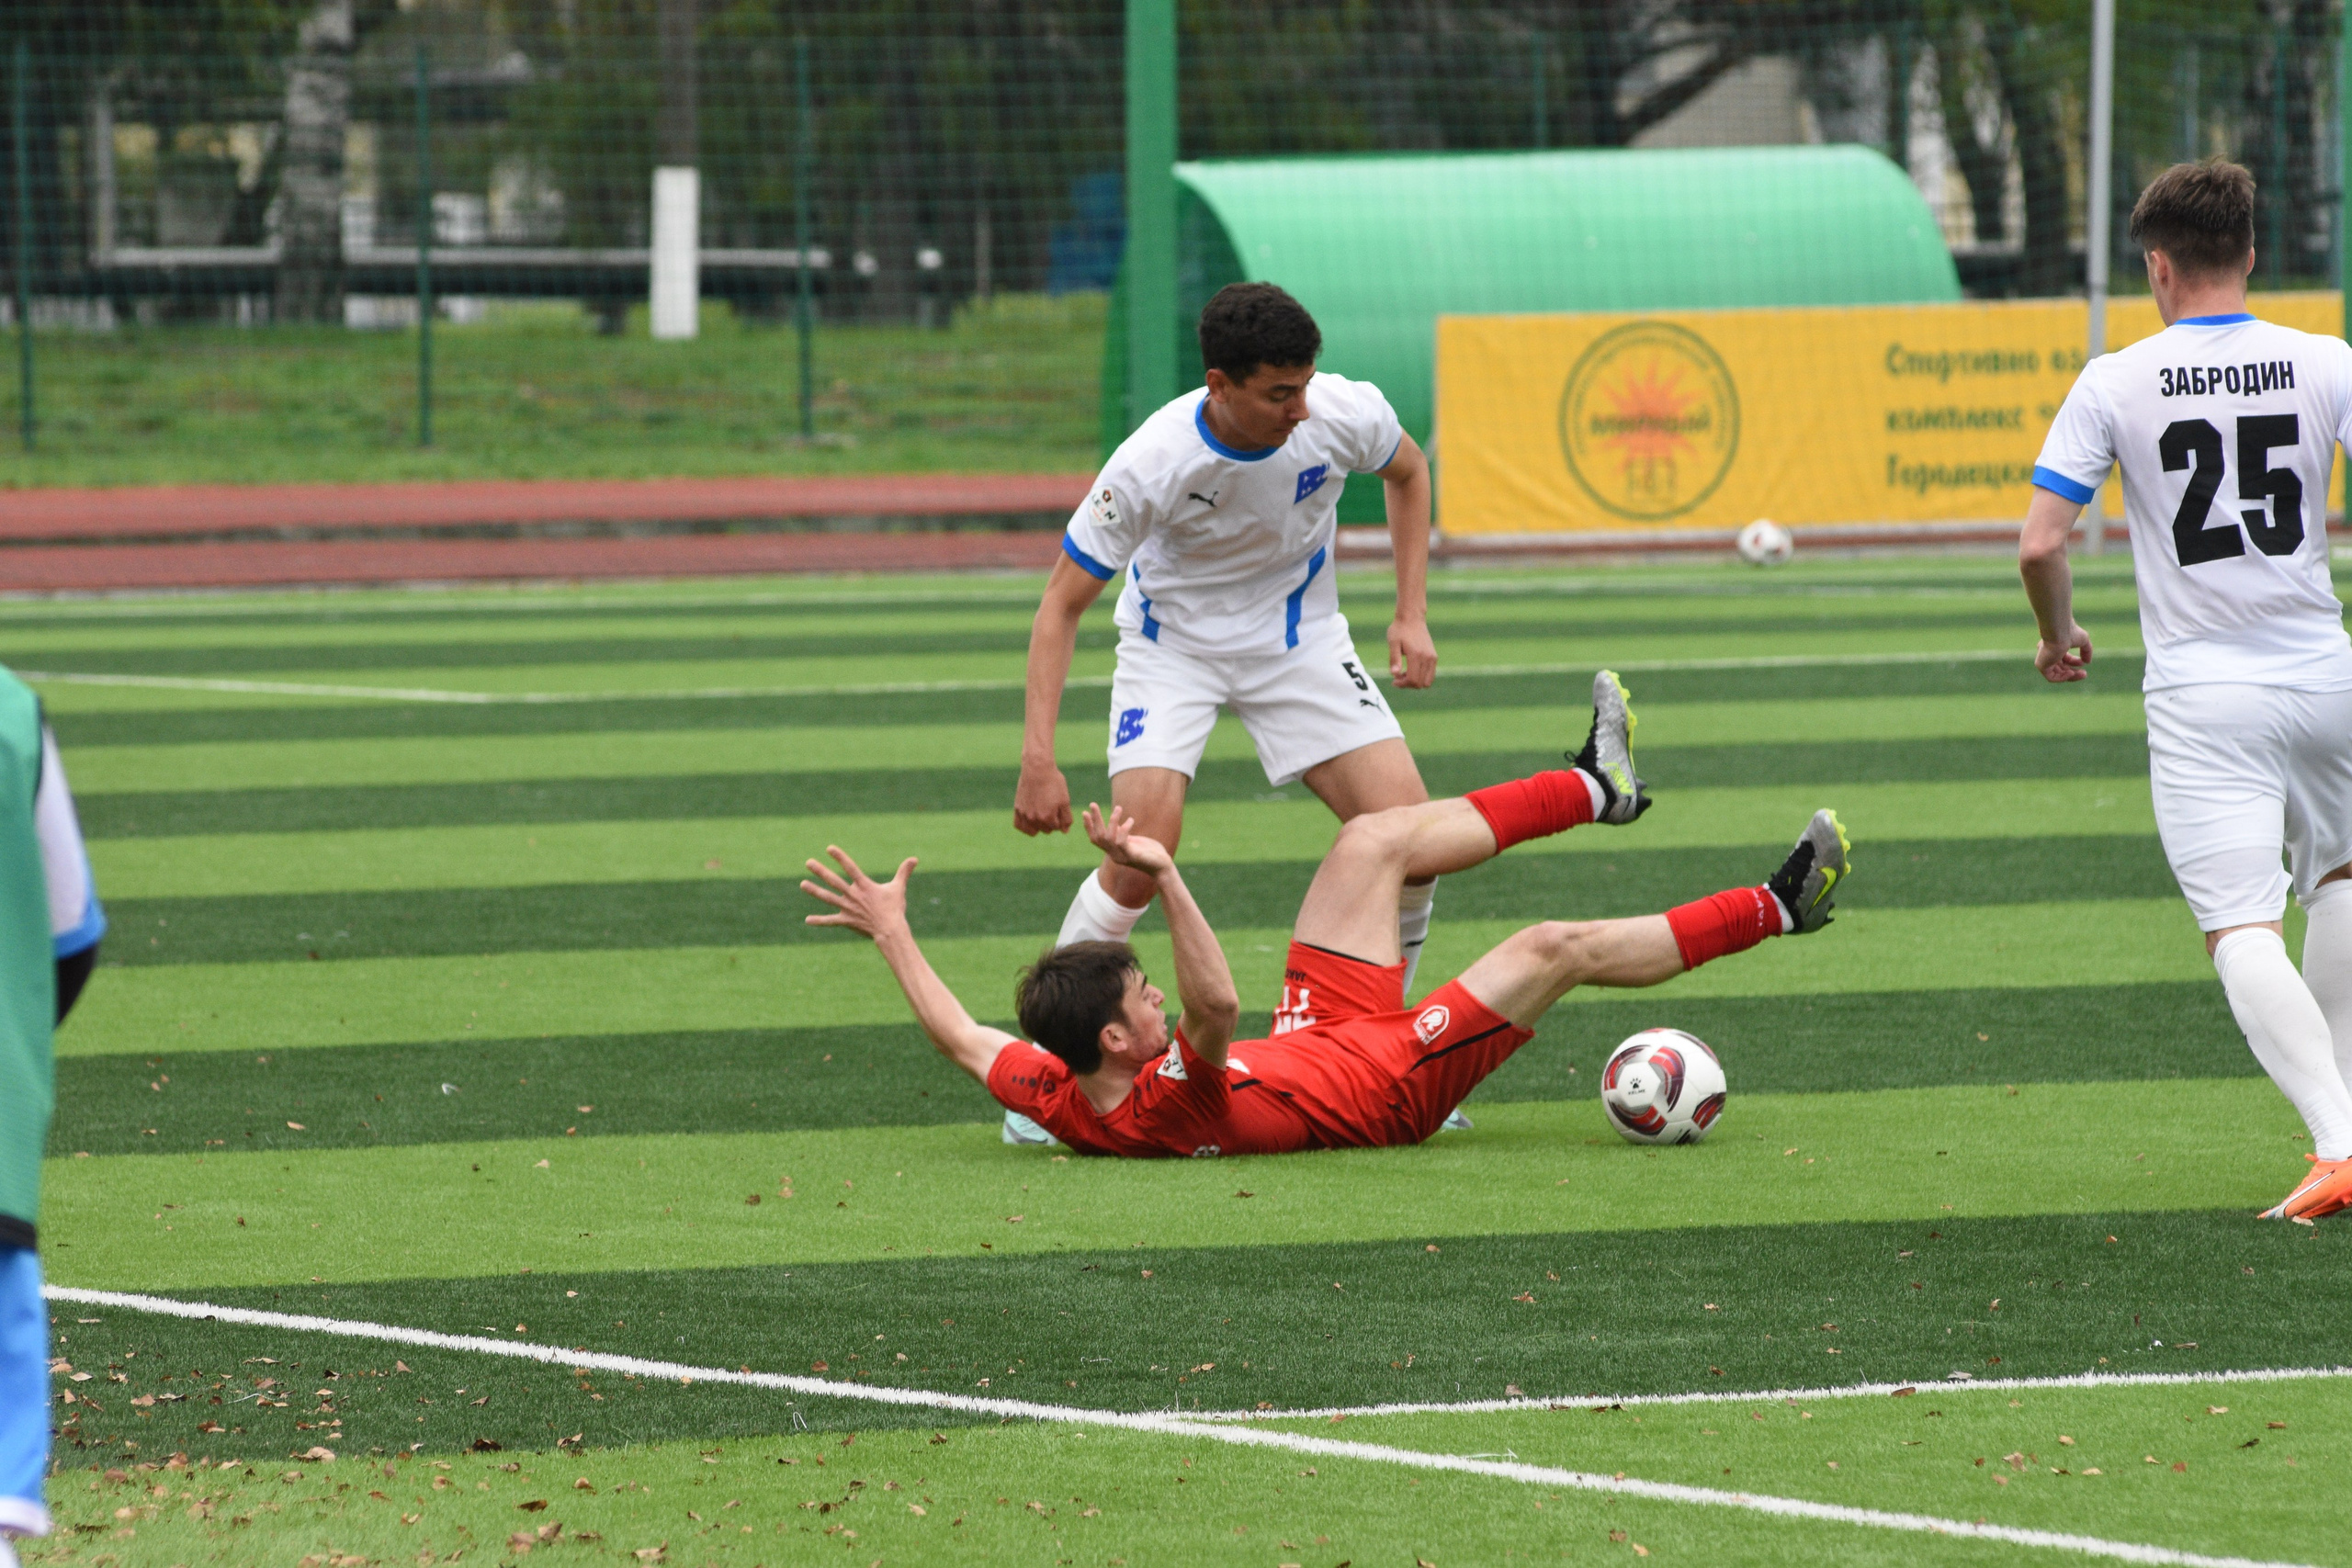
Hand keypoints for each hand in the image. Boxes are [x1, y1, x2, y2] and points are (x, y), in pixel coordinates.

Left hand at [801, 846, 916, 939]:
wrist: (890, 930)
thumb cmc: (895, 908)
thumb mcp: (899, 888)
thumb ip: (904, 872)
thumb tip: (914, 859)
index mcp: (865, 886)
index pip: (850, 868)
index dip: (840, 857)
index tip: (829, 848)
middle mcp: (853, 895)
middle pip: (834, 881)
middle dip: (820, 871)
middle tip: (808, 862)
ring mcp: (848, 908)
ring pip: (828, 898)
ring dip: (815, 891)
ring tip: (802, 884)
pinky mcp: (846, 920)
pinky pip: (831, 921)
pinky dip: (819, 921)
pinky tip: (807, 920)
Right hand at [1014, 758, 1073, 835]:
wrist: (1037, 769)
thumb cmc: (1053, 782)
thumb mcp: (1065, 800)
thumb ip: (1066, 818)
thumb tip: (1064, 832)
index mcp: (1048, 818)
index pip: (1058, 827)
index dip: (1060, 817)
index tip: (1059, 805)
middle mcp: (1034, 819)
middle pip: (1046, 830)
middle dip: (1050, 822)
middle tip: (1050, 806)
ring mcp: (1024, 815)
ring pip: (1033, 831)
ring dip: (1039, 826)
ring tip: (1042, 813)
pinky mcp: (1017, 809)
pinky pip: (1019, 826)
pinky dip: (1025, 826)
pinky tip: (1031, 819)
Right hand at [1083, 802, 1173, 876]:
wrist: (1162, 866)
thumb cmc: (1150, 852)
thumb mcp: (1133, 841)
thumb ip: (1122, 835)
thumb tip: (1115, 825)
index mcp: (1113, 851)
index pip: (1095, 839)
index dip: (1089, 827)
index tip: (1085, 813)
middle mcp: (1114, 855)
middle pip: (1098, 837)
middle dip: (1095, 820)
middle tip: (1093, 804)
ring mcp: (1122, 856)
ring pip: (1108, 838)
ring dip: (1112, 821)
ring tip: (1119, 808)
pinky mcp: (1131, 856)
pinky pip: (1121, 841)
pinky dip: (1124, 829)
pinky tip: (1130, 820)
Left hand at [1388, 616, 1436, 688]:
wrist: (1412, 618)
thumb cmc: (1399, 629)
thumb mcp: (1393, 643)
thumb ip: (1394, 659)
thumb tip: (1394, 674)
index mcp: (1416, 655)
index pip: (1413, 680)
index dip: (1402, 684)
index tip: (1393, 681)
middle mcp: (1427, 657)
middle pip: (1420, 683)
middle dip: (1408, 684)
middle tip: (1397, 677)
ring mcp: (1432, 658)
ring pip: (1427, 682)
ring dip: (1415, 682)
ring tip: (1404, 673)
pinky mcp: (1434, 657)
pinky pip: (1431, 675)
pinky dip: (1422, 677)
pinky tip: (1411, 670)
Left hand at [2035, 624, 2092, 683]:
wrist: (2059, 632)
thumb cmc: (2070, 633)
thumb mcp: (2083, 640)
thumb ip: (2086, 651)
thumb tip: (2087, 662)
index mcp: (2054, 647)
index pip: (2064, 659)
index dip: (2074, 662)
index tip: (2084, 663)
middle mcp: (2047, 654)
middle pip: (2061, 668)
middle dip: (2074, 672)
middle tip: (2084, 674)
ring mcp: (2043, 660)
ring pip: (2057, 674)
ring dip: (2071, 676)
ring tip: (2082, 674)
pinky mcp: (2041, 665)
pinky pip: (2051, 677)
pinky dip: (2062, 677)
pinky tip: (2071, 673)